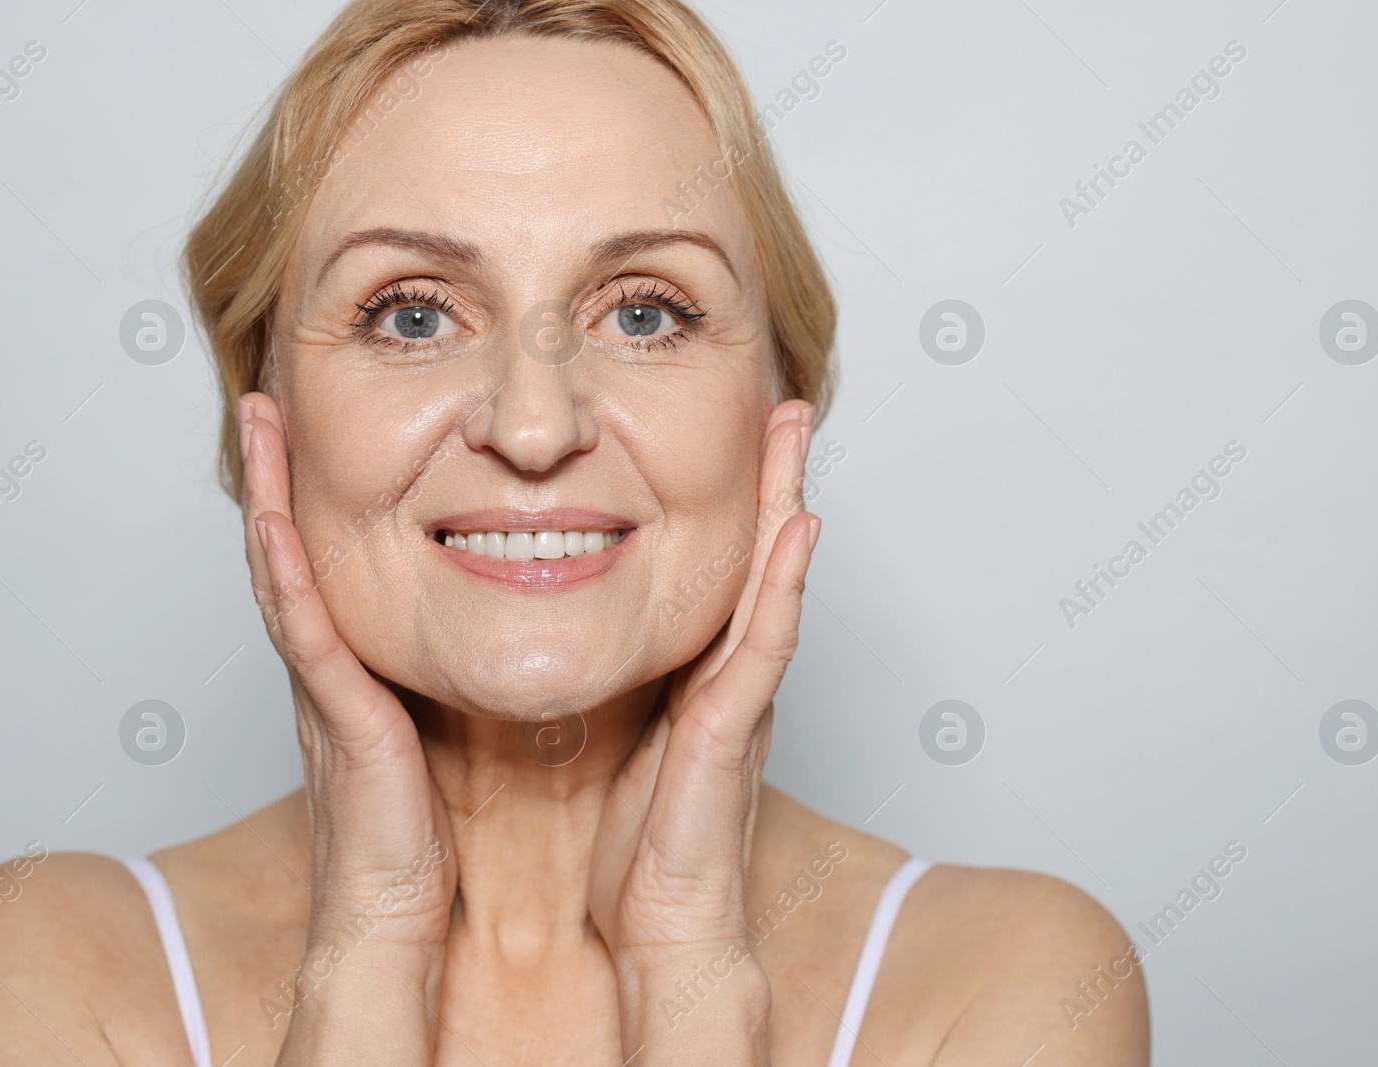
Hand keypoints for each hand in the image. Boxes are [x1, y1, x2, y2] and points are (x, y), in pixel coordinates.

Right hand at [239, 391, 455, 954]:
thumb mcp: (448, 729)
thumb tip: (512, 619)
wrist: (397, 916)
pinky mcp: (333, 720)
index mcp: (361, 667)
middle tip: (268, 396)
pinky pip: (303, 634)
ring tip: (258, 421)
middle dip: (279, 473)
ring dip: (267, 495)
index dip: (317, 497)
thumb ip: (457, 675)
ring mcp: (324, 689)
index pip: (333, 563)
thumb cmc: (428, 834)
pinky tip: (270, 518)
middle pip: (295, 552)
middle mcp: (332, 667)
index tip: (316, 427)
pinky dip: (281, 574)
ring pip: (283, 574)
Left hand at [588, 399, 818, 1020]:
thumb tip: (580, 629)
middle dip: (775, 481)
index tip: (737, 434)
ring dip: (788, 506)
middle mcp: (732, 676)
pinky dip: (784, 585)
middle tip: (785, 405)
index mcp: (703, 675)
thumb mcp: (623, 739)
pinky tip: (797, 530)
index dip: (738, 503)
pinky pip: (765, 645)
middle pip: (761, 562)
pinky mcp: (735, 729)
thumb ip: (624, 683)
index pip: (725, 571)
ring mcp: (742, 699)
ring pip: (775, 585)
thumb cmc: (642, 845)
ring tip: (795, 436)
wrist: (667, 926)